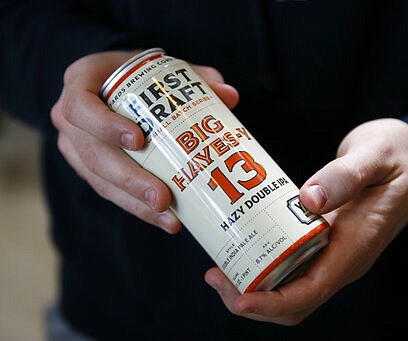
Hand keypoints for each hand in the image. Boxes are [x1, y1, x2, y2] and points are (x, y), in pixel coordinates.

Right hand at [50, 51, 238, 232]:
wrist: (121, 87)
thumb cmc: (140, 77)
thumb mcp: (163, 69)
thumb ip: (195, 78)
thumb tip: (229, 96)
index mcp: (80, 84)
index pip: (80, 107)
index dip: (104, 126)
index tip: (138, 140)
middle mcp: (71, 120)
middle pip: (94, 156)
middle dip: (130, 180)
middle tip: (162, 197)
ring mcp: (77, 148)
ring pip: (101, 182)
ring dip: (135, 202)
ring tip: (168, 216)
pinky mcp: (90, 171)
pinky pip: (112, 193)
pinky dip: (139, 207)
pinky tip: (164, 218)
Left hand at [205, 118, 407, 324]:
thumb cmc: (399, 156)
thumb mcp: (376, 156)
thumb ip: (346, 175)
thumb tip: (308, 199)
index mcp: (357, 246)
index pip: (311, 291)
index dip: (272, 303)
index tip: (239, 298)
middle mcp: (344, 258)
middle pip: (295, 301)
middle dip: (252, 300)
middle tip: (215, 276)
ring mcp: (335, 252)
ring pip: (290, 288)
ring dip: (253, 286)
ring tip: (219, 268)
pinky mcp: (325, 240)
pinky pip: (292, 266)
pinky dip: (264, 266)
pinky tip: (242, 246)